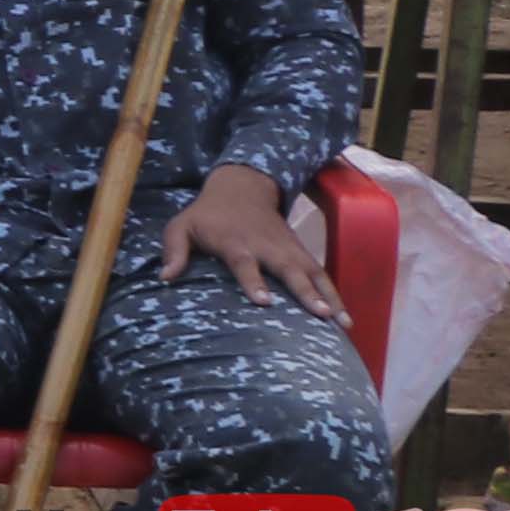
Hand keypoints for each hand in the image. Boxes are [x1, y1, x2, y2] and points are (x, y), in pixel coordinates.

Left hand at [151, 159, 345, 315]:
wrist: (241, 186)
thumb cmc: (206, 214)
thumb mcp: (181, 226)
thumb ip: (174, 250)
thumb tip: (164, 277)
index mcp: (235, 242)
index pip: (246, 264)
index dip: (254, 281)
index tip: (264, 302)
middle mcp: (267, 247)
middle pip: (289, 269)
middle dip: (306, 292)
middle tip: (322, 315)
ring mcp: (288, 249)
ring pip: (313, 273)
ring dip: (330, 297)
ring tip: (344, 324)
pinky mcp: (301, 252)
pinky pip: (321, 274)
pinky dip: (335, 294)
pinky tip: (345, 318)